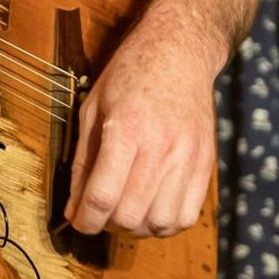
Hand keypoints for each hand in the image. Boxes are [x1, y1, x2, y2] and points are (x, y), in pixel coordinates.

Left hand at [64, 19, 218, 236]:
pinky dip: (165, 223)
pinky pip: (187, 216)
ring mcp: (188, 157)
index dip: (85, 220)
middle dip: (107, 224)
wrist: (181, 50)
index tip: (78, 220)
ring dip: (137, 227)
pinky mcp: (206, 163)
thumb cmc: (131, 73)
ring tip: (127, 208)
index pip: (103, 197)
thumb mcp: (93, 107)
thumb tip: (73, 208)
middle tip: (100, 211)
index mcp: (126, 129)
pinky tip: (152, 207)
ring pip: (160, 223)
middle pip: (130, 216)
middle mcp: (160, 147)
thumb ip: (83, 161)